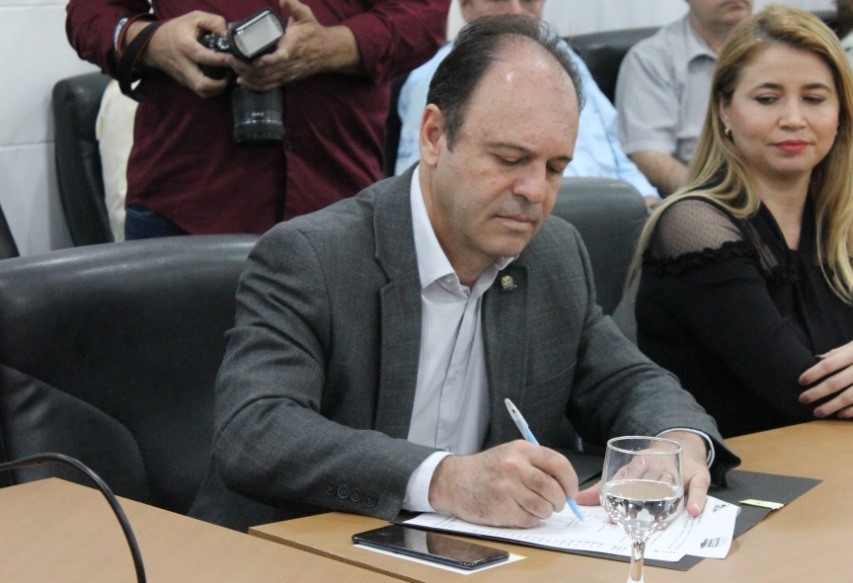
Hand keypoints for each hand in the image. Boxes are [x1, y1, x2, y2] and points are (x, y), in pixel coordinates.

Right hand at [133, 11, 232, 97]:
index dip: (219, 60)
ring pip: (201, 92)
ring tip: (227, 79)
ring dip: (217, 90)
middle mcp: (183, 64)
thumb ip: (214, 22)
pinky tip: (219, 81)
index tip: (232, 59)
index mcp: (184, 45)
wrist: (154, 44)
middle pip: (201, 84)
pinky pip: (200, 92)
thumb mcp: (194, 18)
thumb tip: (228, 34)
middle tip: (230, 74)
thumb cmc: (178, 29)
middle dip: (220, 84)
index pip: (202, 57)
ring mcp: (183, 76)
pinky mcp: (185, 83)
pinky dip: (212, 90)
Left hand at [233, 0, 359, 90]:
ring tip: (233, 67)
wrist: (327, 51)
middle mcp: (288, 64)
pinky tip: (242, 82)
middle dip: (245, 68)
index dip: (265, 62)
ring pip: (264, 81)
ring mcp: (286, 74)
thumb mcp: (305, 15)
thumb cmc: (313, 32)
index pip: (278, 59)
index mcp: (291, 48)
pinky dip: (254, 86)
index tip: (253, 59)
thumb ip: (293, 6)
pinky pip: (268, 86)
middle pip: (265, 73)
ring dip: (247, 77)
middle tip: (230, 58)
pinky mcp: (285, 79)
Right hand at [428, 441, 577, 527]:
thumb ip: (537, 465)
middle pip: (553, 490)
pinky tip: (519, 511)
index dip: (571, 481)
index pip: (559, 464)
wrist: (455, 481)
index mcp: (521, 450)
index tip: (571, 491)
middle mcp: (515, 466)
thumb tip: (566, 486)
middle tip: (556, 503)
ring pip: (544, 507)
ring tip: (534, 507)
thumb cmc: (486, 469)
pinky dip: (530, 519)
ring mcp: (507, 488)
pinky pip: (529, 519)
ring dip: (544, 512)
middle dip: (559, 501)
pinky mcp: (501, 508)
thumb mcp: (511, 454)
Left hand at [575, 431, 709, 516]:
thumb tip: (577, 500)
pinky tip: (694, 511)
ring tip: (657, 519)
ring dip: (663, 501)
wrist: (682, 444)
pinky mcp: (698, 476)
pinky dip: (697, 499)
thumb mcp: (627, 472)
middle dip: (637, 500)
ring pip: (670, 485)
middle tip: (629, 518)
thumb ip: (603, 487)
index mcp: (638, 464)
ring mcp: (678, 470)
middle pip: (647, 483)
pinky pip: (699, 487)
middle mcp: (657, 466)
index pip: (625, 478)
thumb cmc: (649, 465)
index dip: (617, 496)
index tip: (610, 514)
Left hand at [799, 340, 852, 418]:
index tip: (800, 382)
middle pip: (835, 382)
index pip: (828, 364)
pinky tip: (839, 415)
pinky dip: (850, 411)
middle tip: (802, 400)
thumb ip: (838, 353)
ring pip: (849, 397)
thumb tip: (817, 360)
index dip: (813, 374)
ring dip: (831, 406)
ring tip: (817, 413)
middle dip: (816, 393)